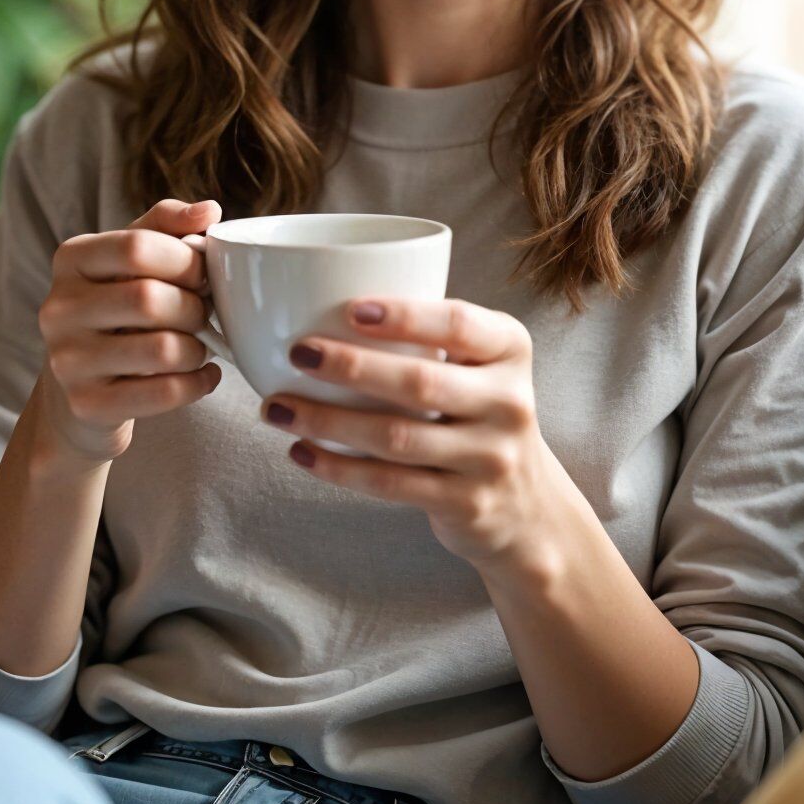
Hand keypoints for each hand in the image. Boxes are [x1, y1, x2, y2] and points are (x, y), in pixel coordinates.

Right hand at [36, 197, 223, 464]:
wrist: (78, 388)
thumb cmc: (116, 310)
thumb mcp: (132, 259)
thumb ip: (168, 226)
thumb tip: (209, 210)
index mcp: (71, 260)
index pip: (137, 247)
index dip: (185, 259)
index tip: (203, 273)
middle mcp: (59, 308)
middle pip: (149, 299)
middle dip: (194, 307)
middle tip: (203, 314)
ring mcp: (67, 360)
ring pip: (161, 349)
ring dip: (197, 348)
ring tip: (199, 347)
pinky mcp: (86, 404)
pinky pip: (163, 393)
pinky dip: (198, 383)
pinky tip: (203, 376)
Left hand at [258, 296, 558, 568]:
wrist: (527, 504)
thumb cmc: (477, 412)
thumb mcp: (479, 365)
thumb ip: (429, 336)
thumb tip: (318, 299)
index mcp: (510, 349)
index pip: (458, 324)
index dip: (405, 316)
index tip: (349, 308)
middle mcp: (509, 402)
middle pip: (420, 381)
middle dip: (351, 366)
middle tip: (298, 352)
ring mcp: (490, 458)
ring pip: (396, 437)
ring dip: (327, 422)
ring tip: (277, 408)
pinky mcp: (466, 504)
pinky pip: (391, 484)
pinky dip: (339, 468)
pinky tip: (301, 451)